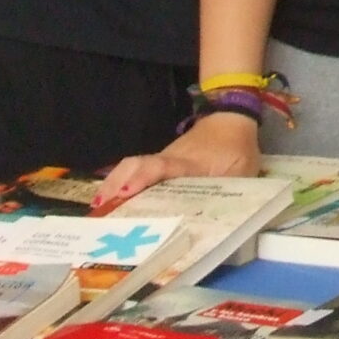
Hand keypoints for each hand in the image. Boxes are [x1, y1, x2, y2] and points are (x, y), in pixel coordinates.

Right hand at [97, 112, 259, 203]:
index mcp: (190, 163)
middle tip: (97, 212)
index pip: (163, 166)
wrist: (230, 116)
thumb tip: (221, 222)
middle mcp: (168, 160)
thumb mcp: (241, 171)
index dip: (143, 177)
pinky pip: (136, 173)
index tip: (125, 191)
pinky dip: (121, 186)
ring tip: (97, 215)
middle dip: (114, 186)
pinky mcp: (160, 163)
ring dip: (113, 188)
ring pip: (131, 169)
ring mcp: (161, 159)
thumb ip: (230, 194)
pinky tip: (111, 207)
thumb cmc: (236, 148)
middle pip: (134, 166)